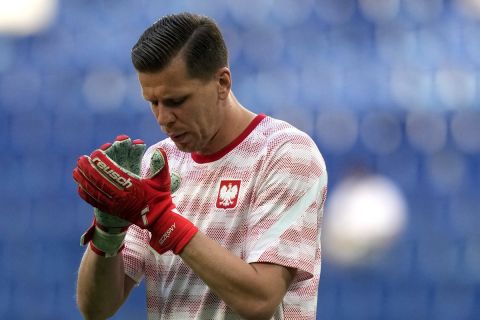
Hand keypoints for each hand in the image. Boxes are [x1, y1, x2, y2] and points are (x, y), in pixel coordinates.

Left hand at [73, 147, 197, 253]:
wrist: (158, 220)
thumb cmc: (160, 198)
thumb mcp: (163, 181)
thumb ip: (161, 165)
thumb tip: (159, 150)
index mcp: (133, 186)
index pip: (113, 172)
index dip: (102, 163)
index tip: (95, 154)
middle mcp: (121, 196)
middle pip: (100, 181)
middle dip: (88, 169)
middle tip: (80, 159)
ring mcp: (115, 205)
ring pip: (95, 192)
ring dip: (84, 181)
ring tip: (75, 171)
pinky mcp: (112, 211)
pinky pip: (96, 202)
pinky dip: (86, 195)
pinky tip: (80, 188)